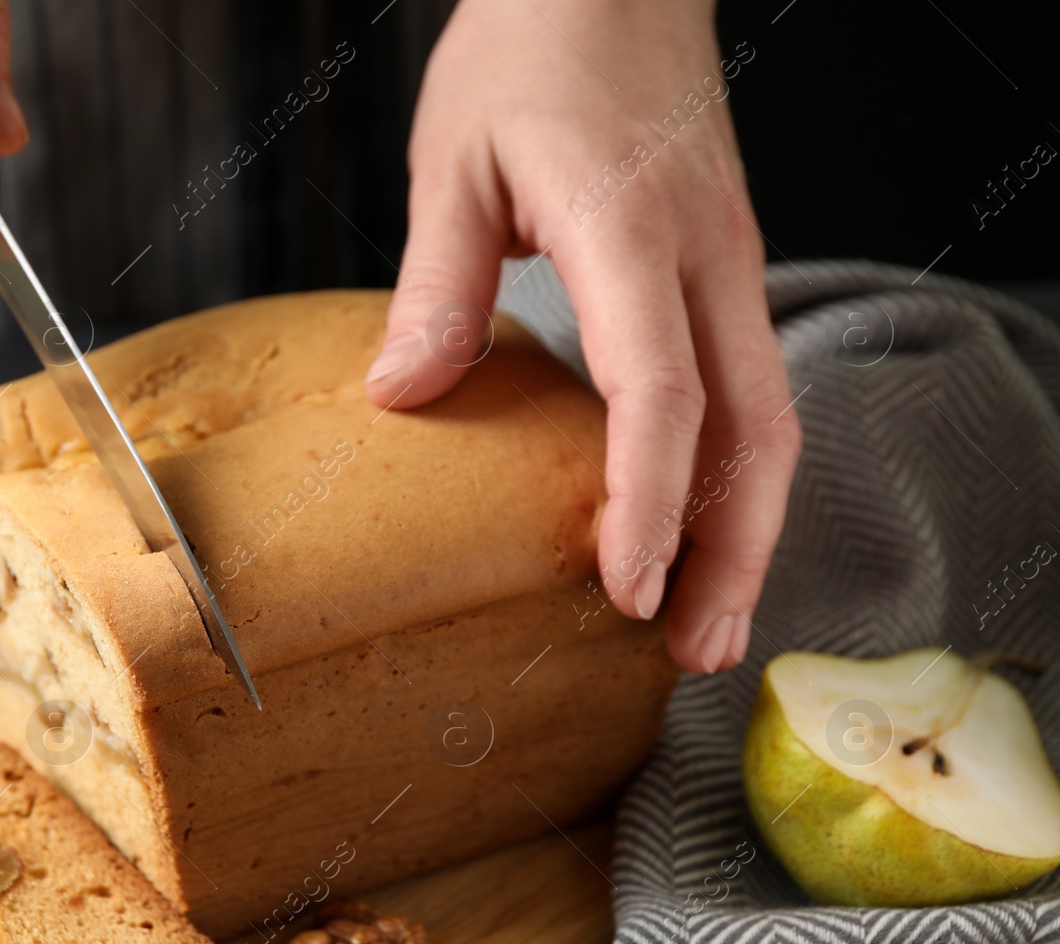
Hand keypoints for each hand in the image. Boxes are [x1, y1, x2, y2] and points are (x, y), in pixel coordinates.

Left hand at [367, 0, 800, 673]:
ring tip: (706, 624)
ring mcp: (729, 263)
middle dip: (731, 556)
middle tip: (692, 654)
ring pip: (769, 420)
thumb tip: (404, 395)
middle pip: (752, 432)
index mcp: (629, 232)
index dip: (646, 501)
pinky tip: (701, 527)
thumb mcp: (458, 156)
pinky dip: (732, 476)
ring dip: (747, 531)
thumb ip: (440, 280)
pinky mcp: (725, 268)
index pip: (658, 392)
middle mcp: (704, 259)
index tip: (626, 589)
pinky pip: (747, 389)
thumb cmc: (533, 49)